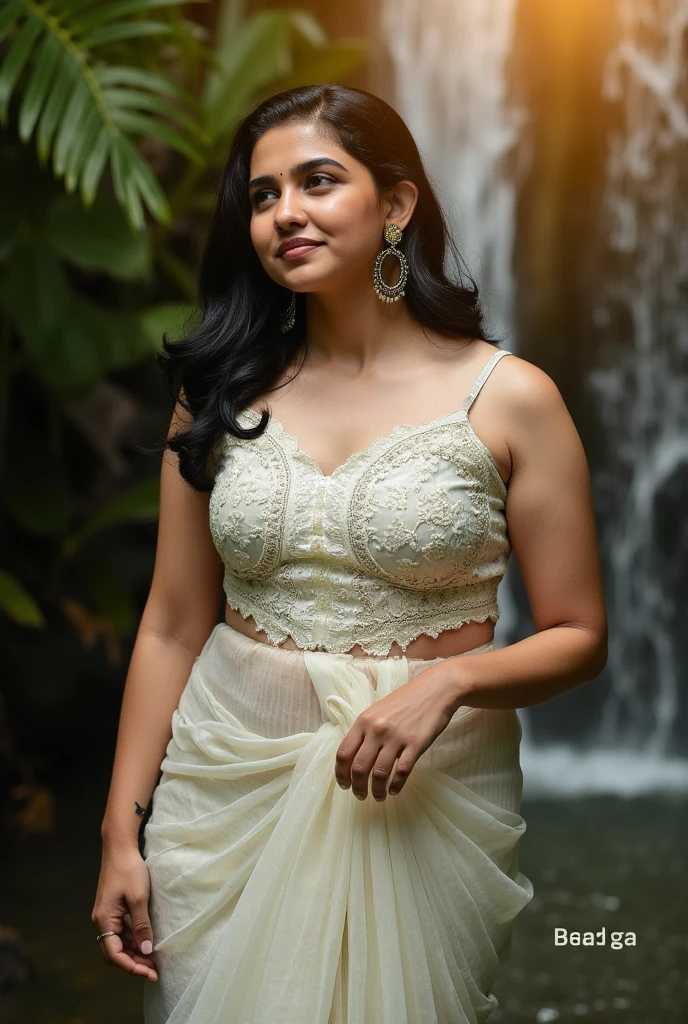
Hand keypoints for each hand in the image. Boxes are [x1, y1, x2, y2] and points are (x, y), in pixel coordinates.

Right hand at [92, 843, 157, 981]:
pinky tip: (147, 942)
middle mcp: (102, 920)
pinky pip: (121, 932)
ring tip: (153, 960)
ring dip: (134, 952)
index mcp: (104, 919)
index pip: (114, 954)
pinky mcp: (113, 909)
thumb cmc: (129, 870)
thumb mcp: (138, 898)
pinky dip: (133, 940)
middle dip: (133, 963)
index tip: (151, 973)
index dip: (132, 966)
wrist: (120, 847)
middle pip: (114, 952)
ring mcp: (106, 915)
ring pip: (118, 943)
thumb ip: (142, 926)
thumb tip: (146, 951)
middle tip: (154, 970)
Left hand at [334, 668, 453, 801]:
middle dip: (357, 787)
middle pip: (359, 768)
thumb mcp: (378, 711)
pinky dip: (396, 785)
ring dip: (377, 790)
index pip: (344, 753)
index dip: (341, 773)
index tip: (344, 784)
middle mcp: (377, 730)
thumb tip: (354, 757)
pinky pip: (402, 772)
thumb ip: (366, 731)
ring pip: (379, 774)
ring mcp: (396, 737)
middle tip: (360, 795)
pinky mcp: (415, 744)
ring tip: (378, 796)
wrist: (435, 690)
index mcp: (364, 721)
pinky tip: (394, 790)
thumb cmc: (406, 700)